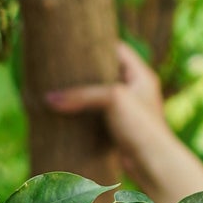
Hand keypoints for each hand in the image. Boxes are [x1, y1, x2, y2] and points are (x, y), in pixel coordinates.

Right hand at [45, 41, 193, 196]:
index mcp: (141, 75)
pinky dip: (84, 113)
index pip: (118, 49)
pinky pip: (98, 115)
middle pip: (107, 72)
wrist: (153, 164)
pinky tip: (67, 111)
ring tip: (59, 84)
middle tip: (61, 62)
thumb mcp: (113, 100)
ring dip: (83, 92)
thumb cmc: (142, 126)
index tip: (75, 39)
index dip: (98, 43)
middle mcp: (135, 90)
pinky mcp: (118, 129)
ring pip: (100, 95)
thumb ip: (82, 96)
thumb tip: (49, 99)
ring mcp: (127, 110)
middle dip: (86, 69)